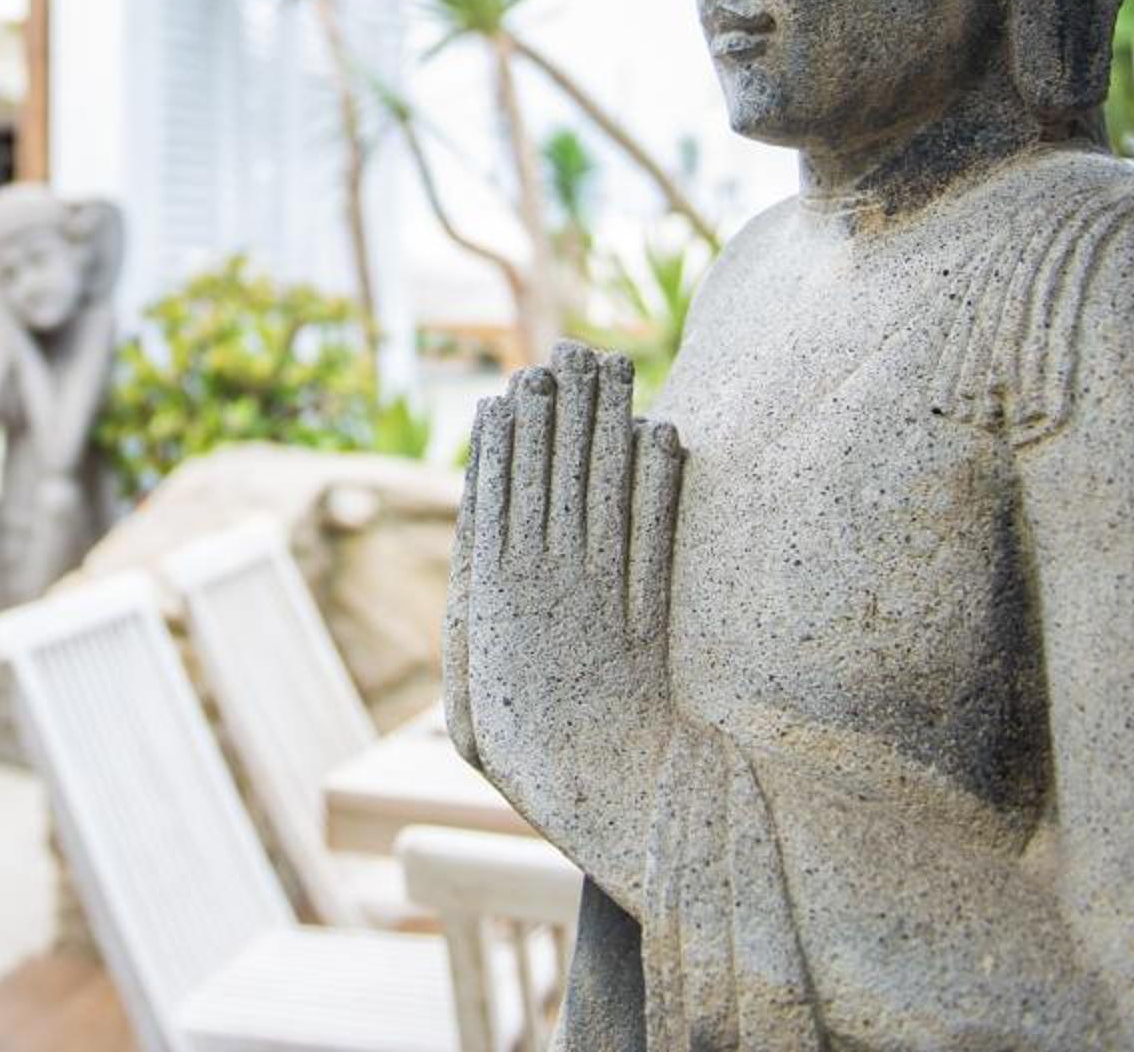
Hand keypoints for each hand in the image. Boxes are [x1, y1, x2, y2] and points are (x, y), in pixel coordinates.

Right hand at [443, 340, 682, 867]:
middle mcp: (549, 572)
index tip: (520, 385)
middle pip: (555, 469)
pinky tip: (664, 434)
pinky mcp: (650, 599)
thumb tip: (481, 535)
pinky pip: (656, 524)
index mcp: (495, 586)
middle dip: (562, 407)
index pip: (503, 486)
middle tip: (570, 352)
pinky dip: (660, 477)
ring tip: (617, 369)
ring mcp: (601, 581)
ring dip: (609, 421)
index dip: (513, 431)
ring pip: (605, 481)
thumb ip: (474, 603)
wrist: (597, 783)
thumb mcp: (469, 678)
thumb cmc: (520, 746)